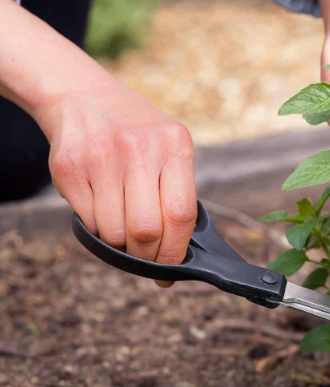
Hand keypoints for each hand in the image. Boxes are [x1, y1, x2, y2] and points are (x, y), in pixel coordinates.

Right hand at [38, 81, 196, 286]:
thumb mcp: (168, 147)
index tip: (171, 270)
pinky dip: (96, 228)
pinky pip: (87, 220)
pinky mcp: (69, 167)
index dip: (176, 251)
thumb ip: (176, 190)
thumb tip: (179, 251)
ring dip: (119, 244)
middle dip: (146, 255)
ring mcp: (102, 156)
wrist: (83, 96)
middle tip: (145, 259)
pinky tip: (101, 210)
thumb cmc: (136, 134)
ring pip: (114, 231)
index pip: (182, 214)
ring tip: (121, 230)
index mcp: (175, 144)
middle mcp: (139, 148)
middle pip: (147, 229)